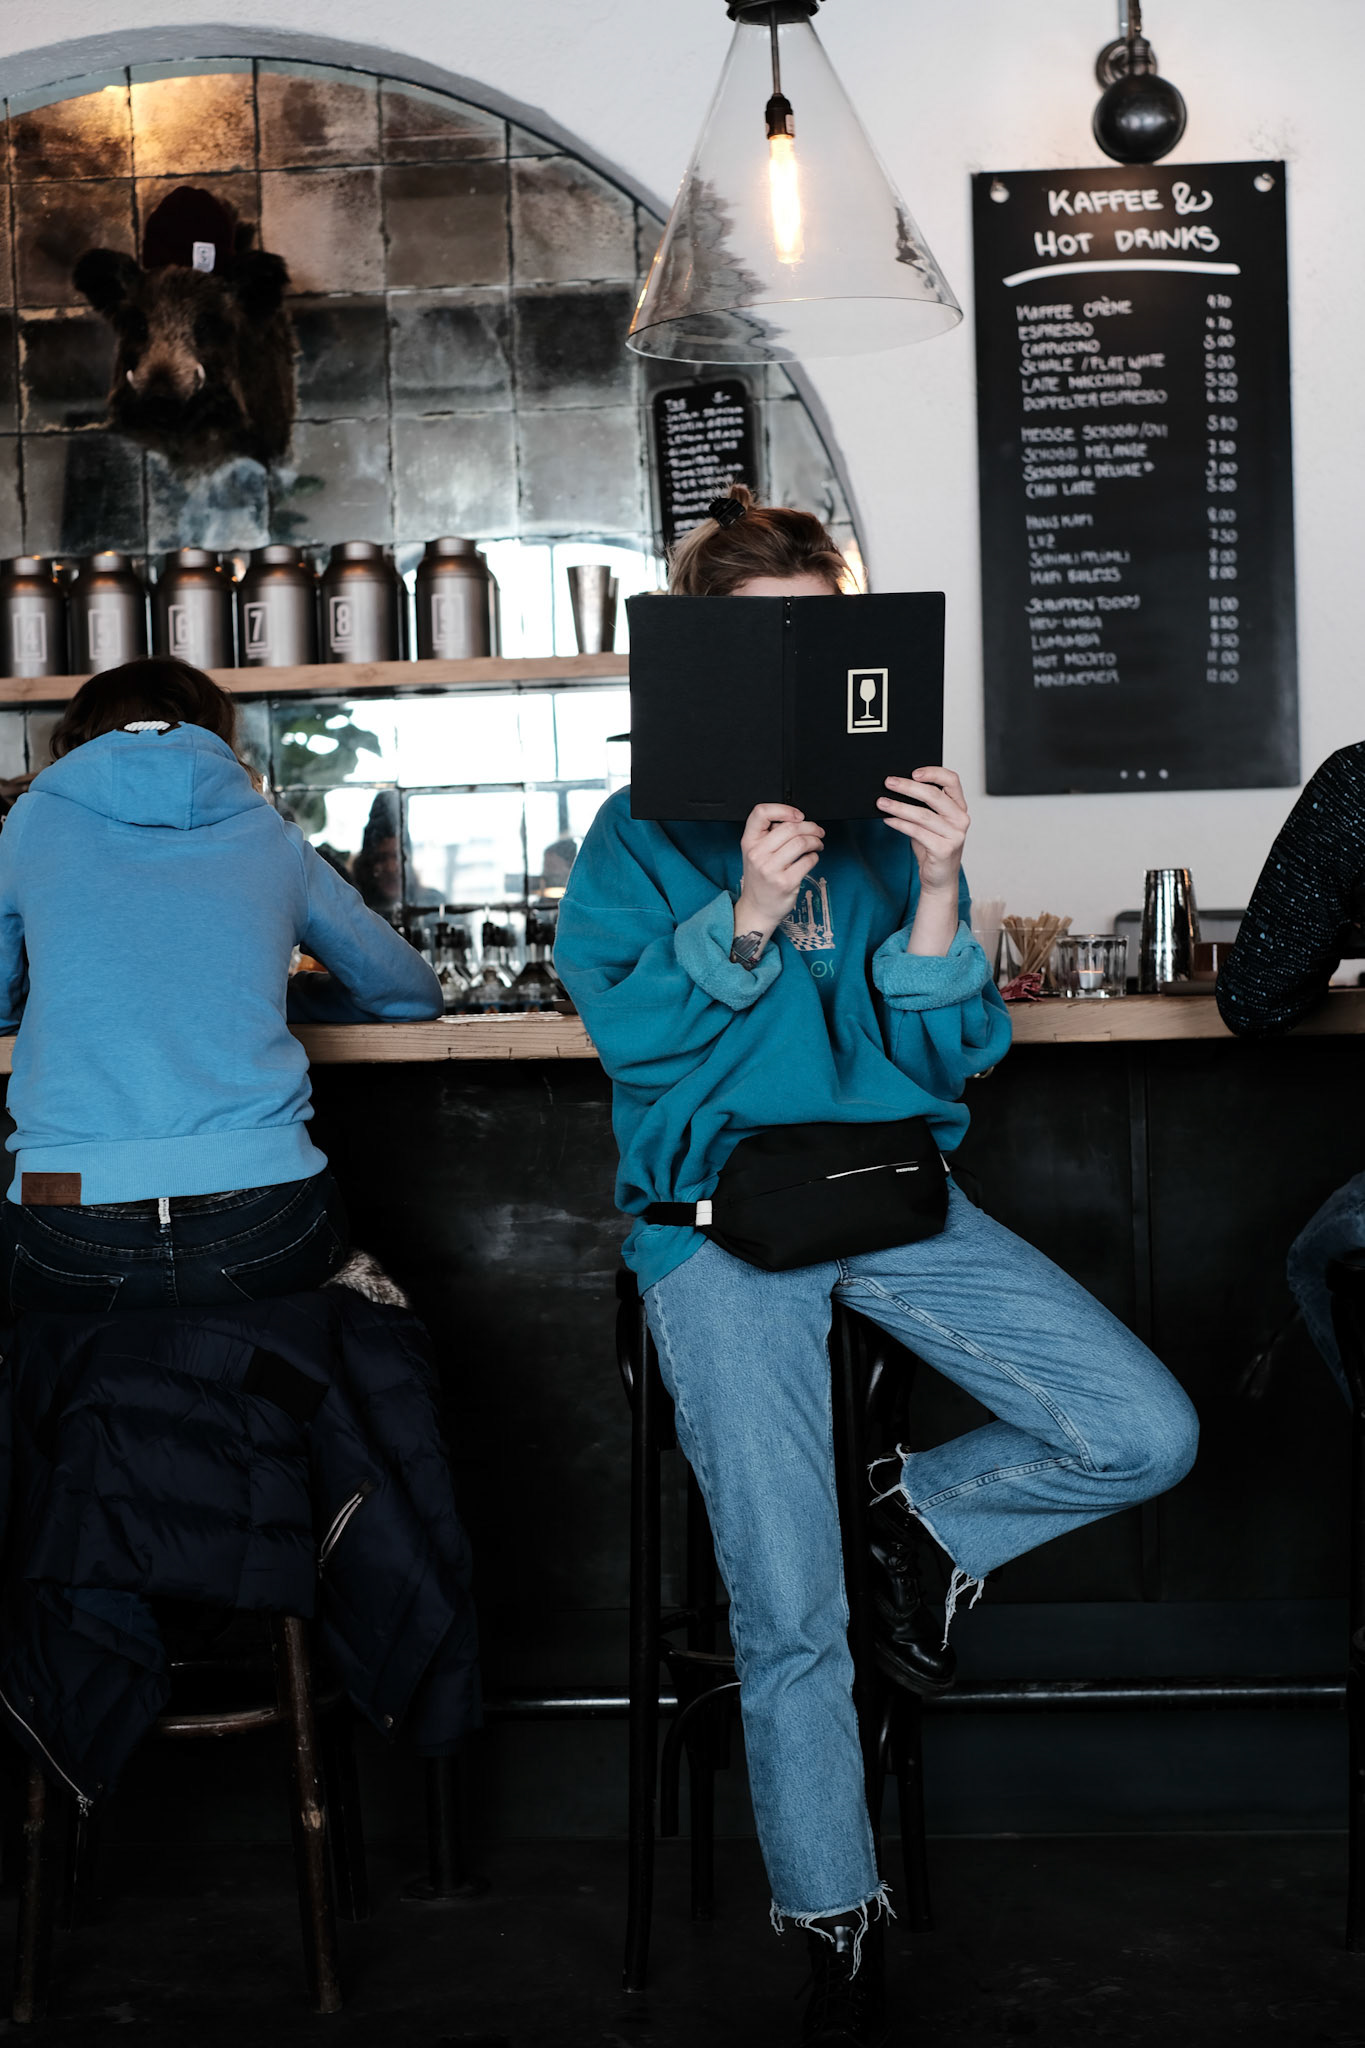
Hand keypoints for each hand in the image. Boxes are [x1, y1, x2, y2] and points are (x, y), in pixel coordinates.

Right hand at [734, 802, 824, 939]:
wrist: (757, 908)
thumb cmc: (760, 878)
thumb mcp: (755, 853)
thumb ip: (769, 835)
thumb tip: (797, 820)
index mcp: (749, 842)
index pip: (761, 813)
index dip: (783, 809)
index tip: (797, 816)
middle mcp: (757, 854)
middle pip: (789, 827)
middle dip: (810, 826)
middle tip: (817, 831)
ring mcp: (770, 869)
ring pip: (801, 842)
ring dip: (816, 841)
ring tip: (818, 844)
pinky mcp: (785, 882)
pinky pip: (808, 861)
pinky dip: (815, 857)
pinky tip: (811, 858)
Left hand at [877, 768, 969, 893]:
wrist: (939, 878)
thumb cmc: (933, 846)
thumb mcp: (931, 822)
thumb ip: (923, 805)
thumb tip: (897, 787)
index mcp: (960, 807)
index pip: (952, 780)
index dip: (933, 772)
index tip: (913, 772)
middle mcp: (961, 819)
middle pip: (934, 795)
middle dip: (908, 787)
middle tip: (888, 782)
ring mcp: (955, 835)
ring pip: (923, 814)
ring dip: (899, 806)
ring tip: (881, 802)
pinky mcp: (944, 850)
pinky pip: (917, 832)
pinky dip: (900, 824)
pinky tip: (888, 820)